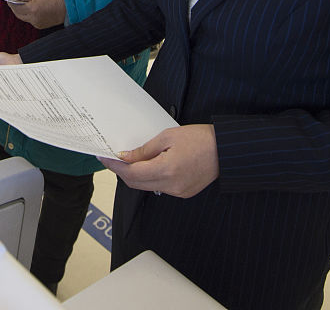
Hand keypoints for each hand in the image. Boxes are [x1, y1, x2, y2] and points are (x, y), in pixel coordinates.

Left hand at [7, 0, 65, 29]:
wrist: (68, 7)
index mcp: (32, 8)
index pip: (16, 7)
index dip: (10, 2)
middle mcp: (33, 18)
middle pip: (18, 14)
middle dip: (13, 8)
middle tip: (12, 1)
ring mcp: (36, 23)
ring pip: (23, 18)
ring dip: (20, 12)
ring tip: (20, 4)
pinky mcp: (40, 26)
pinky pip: (29, 20)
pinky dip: (27, 15)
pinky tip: (29, 9)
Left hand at [100, 125, 218, 198]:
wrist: (225, 150)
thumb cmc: (201, 139)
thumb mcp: (167, 136)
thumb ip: (144, 150)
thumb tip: (126, 157)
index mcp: (167, 169)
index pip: (131, 172)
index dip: (115, 166)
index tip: (104, 158)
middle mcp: (172, 185)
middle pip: (136, 183)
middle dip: (121, 171)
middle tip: (112, 159)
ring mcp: (178, 191)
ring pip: (147, 187)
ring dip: (135, 175)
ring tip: (128, 161)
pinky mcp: (184, 192)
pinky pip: (160, 187)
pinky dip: (150, 178)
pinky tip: (147, 167)